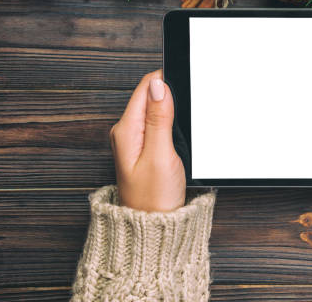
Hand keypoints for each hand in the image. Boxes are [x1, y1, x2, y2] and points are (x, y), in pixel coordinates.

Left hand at [109, 70, 185, 211]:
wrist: (154, 228)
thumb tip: (158, 85)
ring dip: (172, 113)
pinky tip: (178, 139)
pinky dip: (172, 126)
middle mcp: (126, 132)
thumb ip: (159, 118)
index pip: (146, 87)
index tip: (185, 90)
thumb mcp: (160, 155)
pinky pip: (159, 125)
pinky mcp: (146, 149)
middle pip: (151, 96)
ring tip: (181, 133)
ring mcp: (135, 141)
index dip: (167, 83)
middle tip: (184, 120)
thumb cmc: (154, 198)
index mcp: (126, 129)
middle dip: (171, 98)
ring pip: (157, 111)